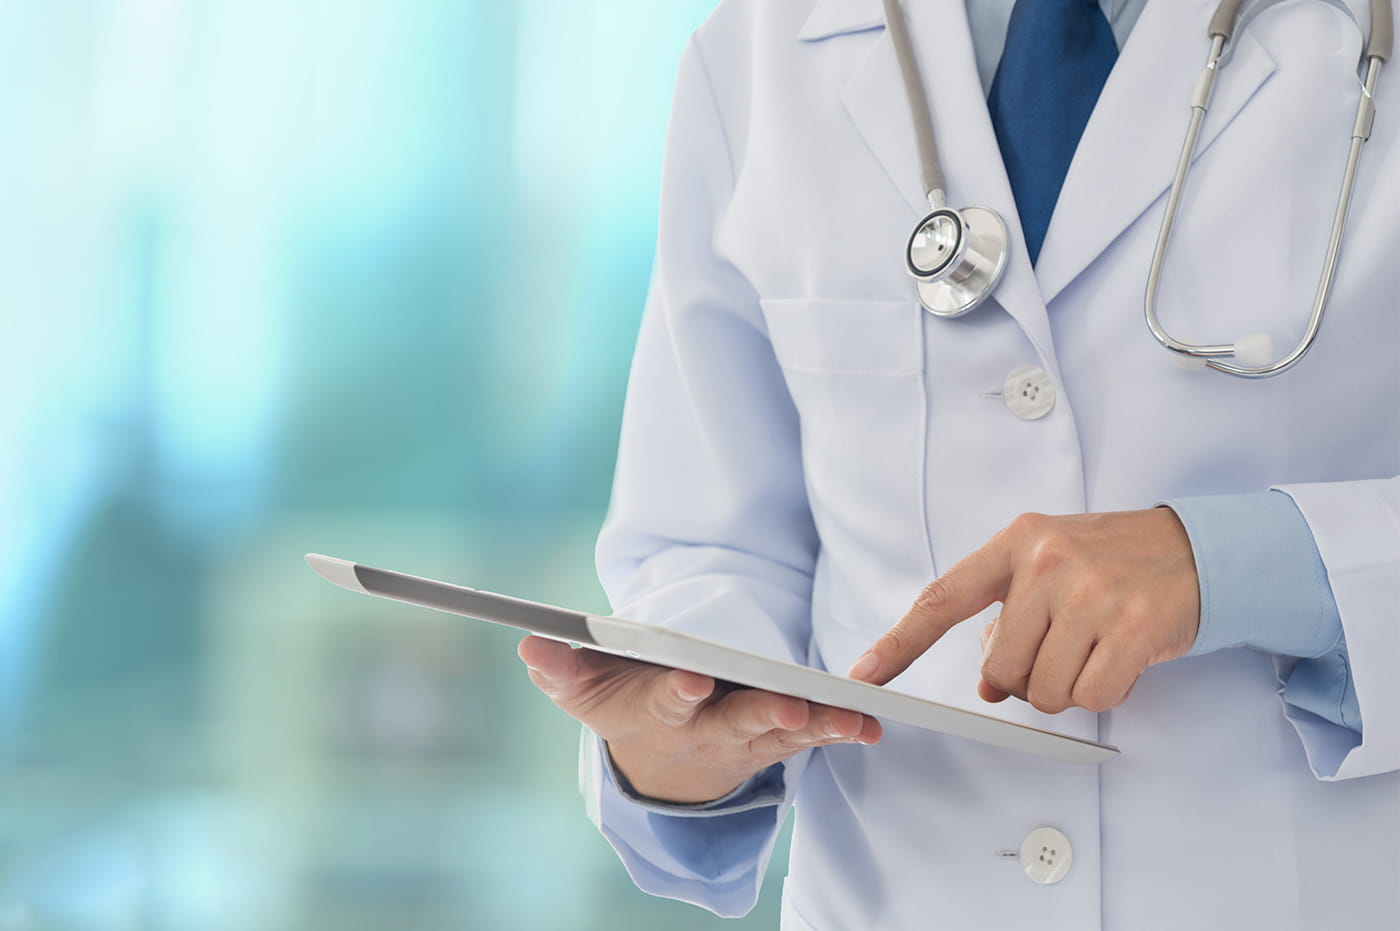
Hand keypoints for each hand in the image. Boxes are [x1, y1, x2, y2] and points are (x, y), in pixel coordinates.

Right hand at [519, 635, 881, 803]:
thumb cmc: (621, 704)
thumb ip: (559, 668)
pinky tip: (869, 724)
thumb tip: (529, 642)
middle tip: (788, 708)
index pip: (670, 702)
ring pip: (784, 732)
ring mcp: (748, 734)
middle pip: (738, 724)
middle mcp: (709, 728)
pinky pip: (811, 731)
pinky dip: (839, 729)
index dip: (681, 692)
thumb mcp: (580, 691)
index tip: (693, 679)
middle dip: (763, 716)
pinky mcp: (777, 732)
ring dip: (817, 726)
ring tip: (849, 721)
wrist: (661, 758)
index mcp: (662, 713)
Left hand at [848, 509, 1199, 713]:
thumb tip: (987, 684)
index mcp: (1014, 543)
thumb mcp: (1048, 569)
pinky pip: (1091, 696)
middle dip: (1024, 677)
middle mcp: (1046, 563)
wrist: (1196, 547)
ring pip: (1043, 690)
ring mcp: (1089, 593)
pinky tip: (1121, 657)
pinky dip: (1104, 691)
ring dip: (1066, 687)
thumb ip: (1007, 619)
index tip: (863, 673)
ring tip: (1094, 647)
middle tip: (1061, 649)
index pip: (941, 599)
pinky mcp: (1132, 626)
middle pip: (999, 668)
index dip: (898, 643)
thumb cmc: (1112, 560)